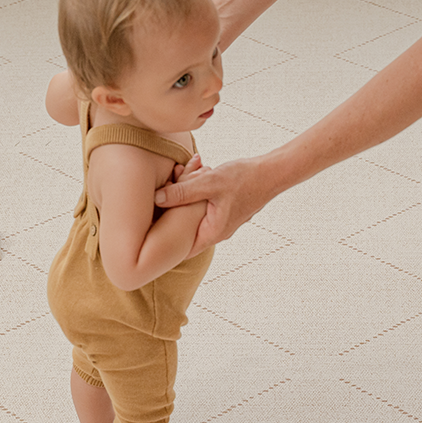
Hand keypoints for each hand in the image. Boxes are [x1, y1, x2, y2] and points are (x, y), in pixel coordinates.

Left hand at [155, 156, 273, 257]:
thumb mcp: (209, 183)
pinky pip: (203, 206)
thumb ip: (182, 192)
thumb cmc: (244, 179)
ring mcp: (222, 222)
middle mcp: (217, 232)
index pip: (182, 250)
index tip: (149, 231)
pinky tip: (194, 173)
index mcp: (212, 232)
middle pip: (185, 230)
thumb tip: (157, 199)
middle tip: (162, 193)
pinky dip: (195, 192)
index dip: (164, 244)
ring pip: (193, 215)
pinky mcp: (224, 210)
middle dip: (172, 211)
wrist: (272, 173)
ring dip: (184, 197)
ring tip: (180, 175)